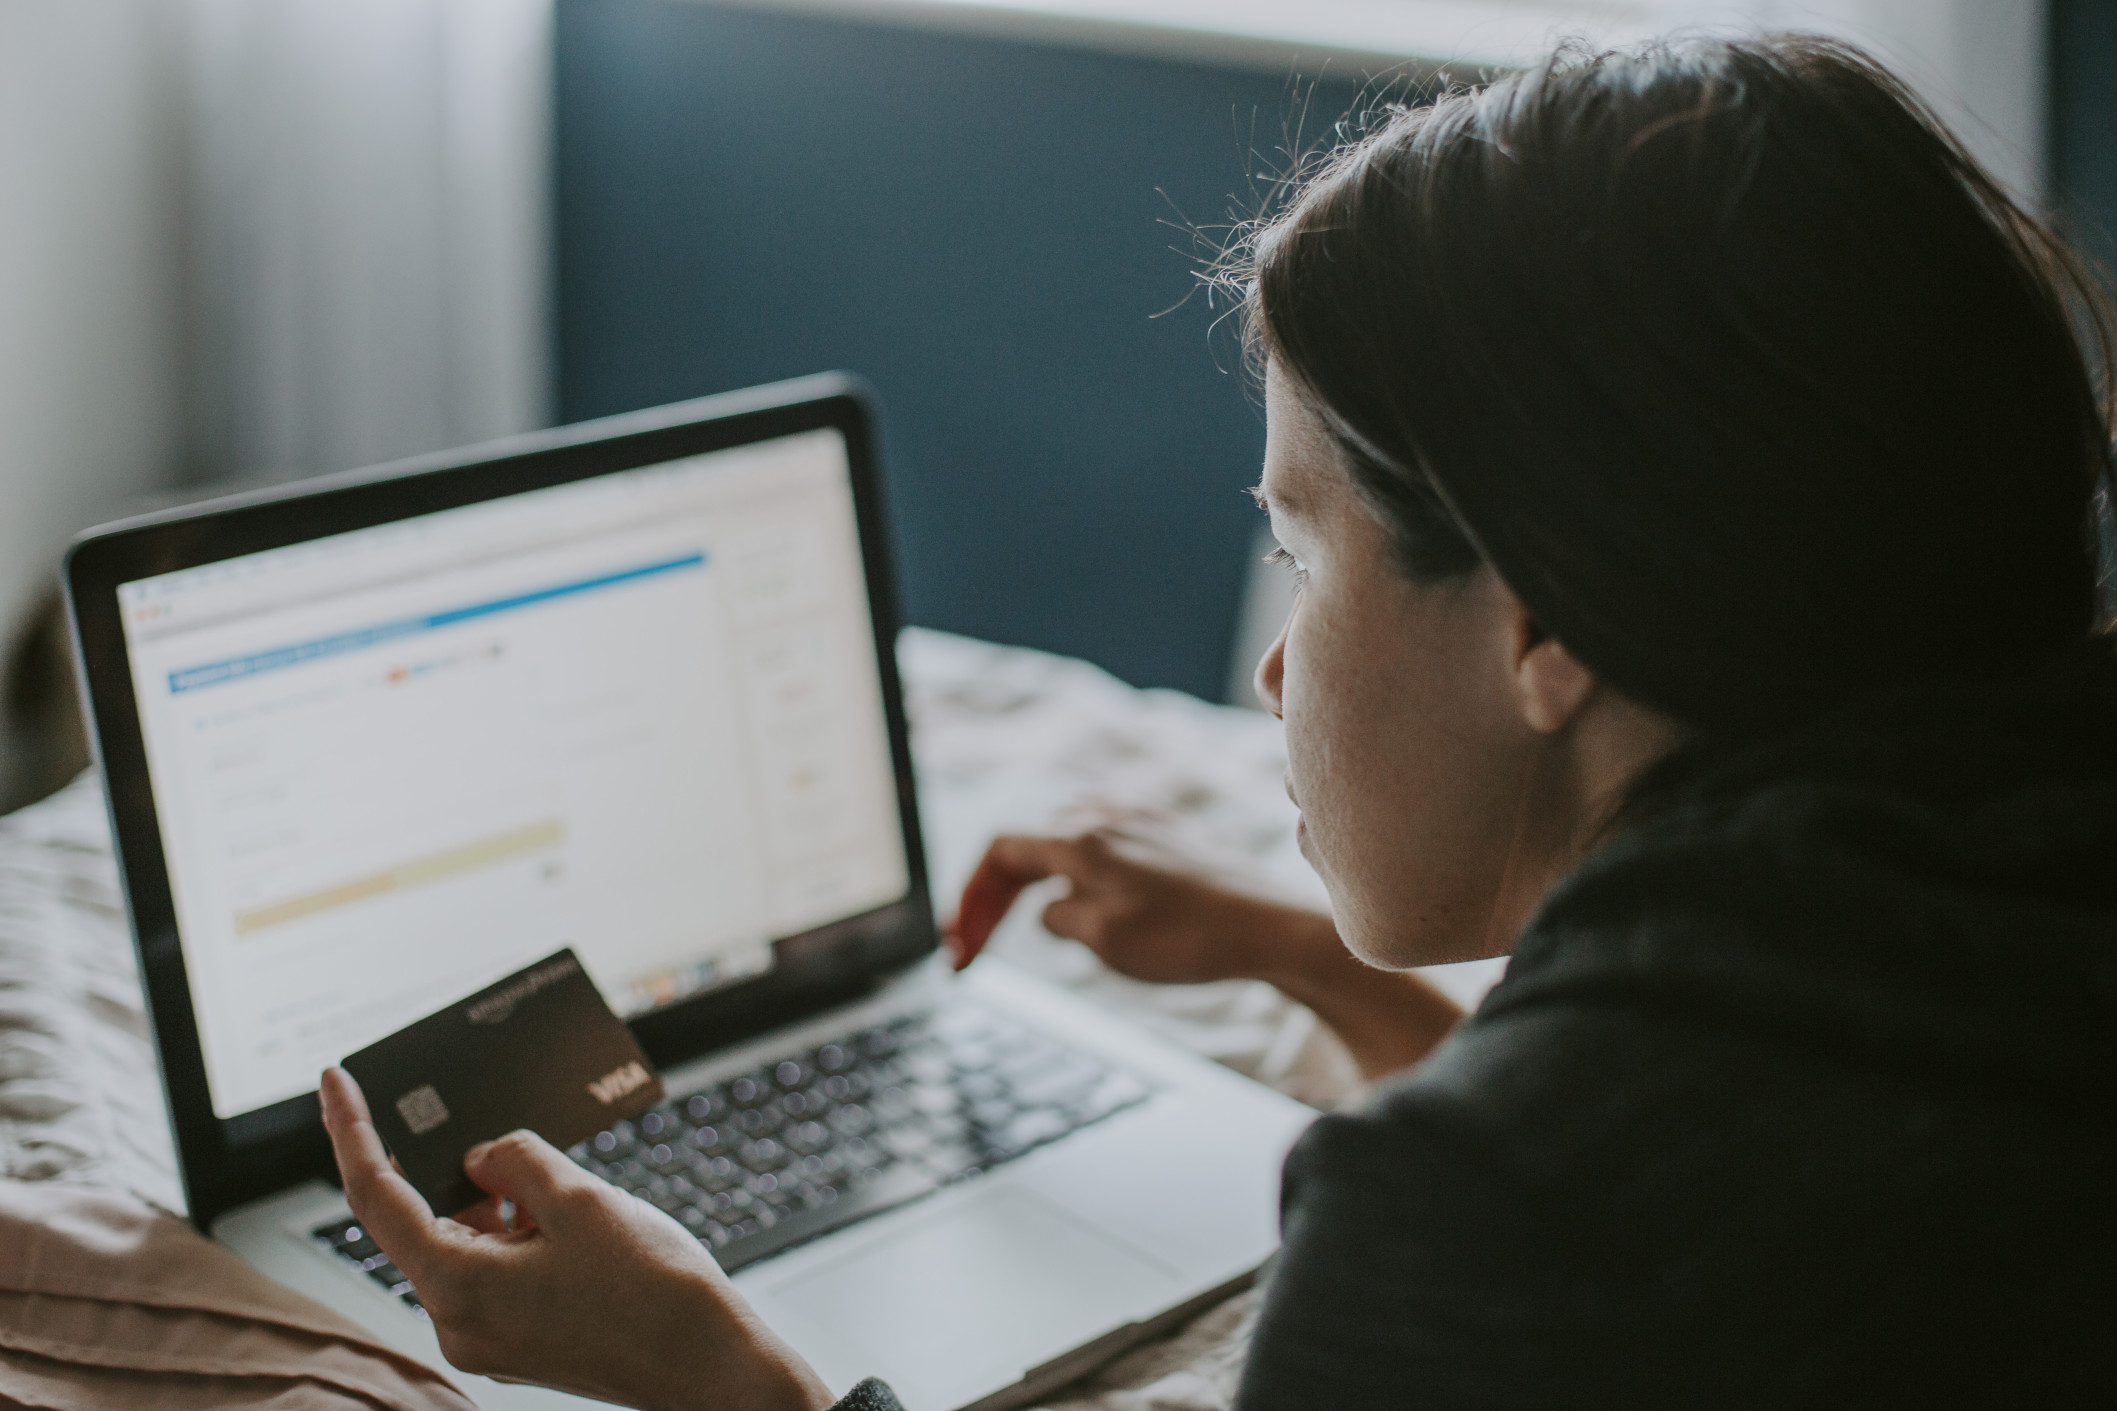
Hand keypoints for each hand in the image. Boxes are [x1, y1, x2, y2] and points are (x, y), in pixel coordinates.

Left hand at [319, 1068, 831, 1410]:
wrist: (709, 1365)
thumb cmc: (652, 1290)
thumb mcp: (579, 1199)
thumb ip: (515, 1162)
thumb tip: (482, 1159)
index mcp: (456, 1288)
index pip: (377, 1198)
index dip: (351, 1132)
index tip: (336, 1081)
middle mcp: (458, 1323)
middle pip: (424, 1222)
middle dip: (450, 1167)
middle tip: (471, 1114)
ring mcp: (489, 1338)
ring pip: (466, 1245)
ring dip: (496, 1201)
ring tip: (557, 1178)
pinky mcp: (521, 1341)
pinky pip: (496, 1271)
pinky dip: (515, 1231)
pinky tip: (561, 1210)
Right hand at [947, 827, 1333, 981]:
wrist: (1272, 929)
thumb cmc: (1192, 938)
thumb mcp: (1103, 939)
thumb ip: (1057, 917)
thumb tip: (1047, 910)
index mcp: (1081, 839)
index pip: (1000, 851)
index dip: (970, 898)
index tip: (959, 944)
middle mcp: (1107, 818)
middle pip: (1027, 848)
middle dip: (993, 900)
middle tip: (974, 950)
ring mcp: (1141, 824)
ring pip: (1064, 848)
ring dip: (1033, 888)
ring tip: (1028, 932)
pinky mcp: (1170, 840)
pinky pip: (1103, 853)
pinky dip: (1076, 883)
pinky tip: (1091, 914)